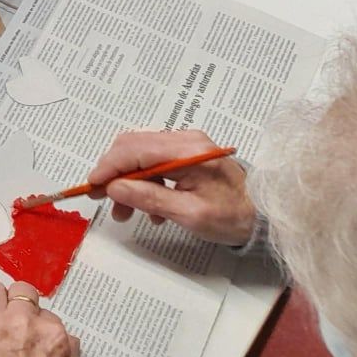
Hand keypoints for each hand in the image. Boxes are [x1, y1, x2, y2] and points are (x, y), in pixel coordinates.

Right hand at [84, 130, 254, 244]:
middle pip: (132, 145)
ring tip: (125, 211)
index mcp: (187, 151)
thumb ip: (150, 198)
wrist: (264, 216)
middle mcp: (185, 139)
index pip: (134, 150)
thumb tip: (114, 188)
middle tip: (103, 199)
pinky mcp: (187, 153)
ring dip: (127, 179)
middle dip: (113, 173)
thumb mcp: (190, 214)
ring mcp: (186, 144)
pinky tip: (148, 205)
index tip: (91, 187)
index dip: (108, 167)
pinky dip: (142, 179)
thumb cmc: (232, 217)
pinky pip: (153, 159)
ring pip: (139, 152)